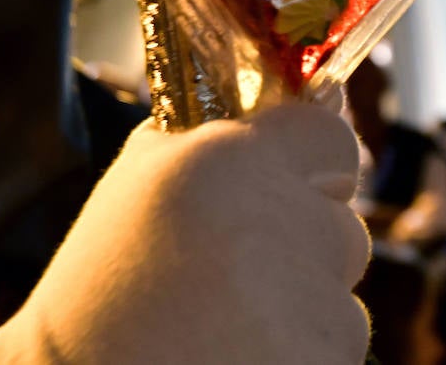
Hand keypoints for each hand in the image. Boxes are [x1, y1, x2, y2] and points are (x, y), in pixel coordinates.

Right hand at [0, 100, 370, 363]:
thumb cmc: (101, 293)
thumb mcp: (138, 182)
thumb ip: (212, 136)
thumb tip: (290, 106)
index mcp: (226, 163)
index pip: (331, 138)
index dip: (316, 167)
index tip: (292, 192)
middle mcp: (276, 223)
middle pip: (343, 225)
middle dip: (307, 251)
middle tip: (238, 280)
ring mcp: (307, 302)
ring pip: (343, 296)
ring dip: (306, 312)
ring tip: (227, 327)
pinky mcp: (322, 358)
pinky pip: (338, 348)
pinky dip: (303, 355)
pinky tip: (241, 357)